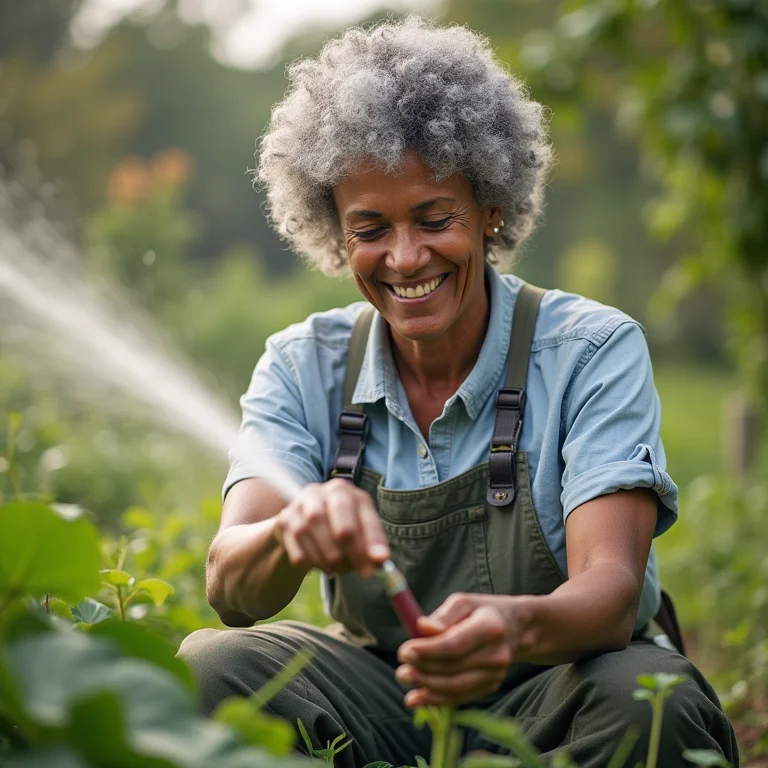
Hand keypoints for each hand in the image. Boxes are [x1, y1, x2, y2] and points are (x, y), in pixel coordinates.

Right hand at [273, 478, 389, 576]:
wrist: (298, 527)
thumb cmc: (336, 528)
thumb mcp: (358, 531)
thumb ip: (371, 544)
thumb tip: (381, 561)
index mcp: (344, 491)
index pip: (362, 514)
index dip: (372, 540)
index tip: (380, 562)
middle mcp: (321, 492)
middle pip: (338, 519)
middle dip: (352, 550)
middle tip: (360, 571)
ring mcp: (299, 504)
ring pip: (314, 532)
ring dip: (330, 559)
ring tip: (339, 569)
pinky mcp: (284, 521)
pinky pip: (297, 548)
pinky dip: (312, 562)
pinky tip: (320, 565)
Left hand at [395, 593, 520, 707]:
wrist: (514, 629)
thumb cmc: (480, 611)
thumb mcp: (463, 602)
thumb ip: (442, 615)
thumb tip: (423, 628)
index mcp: (489, 627)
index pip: (455, 644)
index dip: (428, 651)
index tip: (404, 652)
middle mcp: (496, 654)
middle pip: (454, 668)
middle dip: (423, 672)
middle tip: (400, 671)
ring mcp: (496, 674)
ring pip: (456, 687)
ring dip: (427, 689)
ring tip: (406, 683)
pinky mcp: (491, 686)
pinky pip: (461, 696)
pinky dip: (438, 700)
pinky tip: (418, 698)